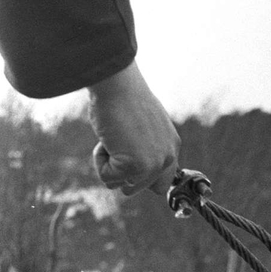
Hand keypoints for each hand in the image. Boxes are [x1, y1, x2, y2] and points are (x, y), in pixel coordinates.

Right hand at [88, 60, 179, 195]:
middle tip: (116, 142)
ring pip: (124, 186)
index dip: (140, 177)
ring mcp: (154, 164)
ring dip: (109, 165)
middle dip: (121, 172)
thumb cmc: (121, 97)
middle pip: (139, 188)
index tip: (125, 163)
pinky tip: (106, 139)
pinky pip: (108, 178)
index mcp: (171, 147)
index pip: (161, 183)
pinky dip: (99, 161)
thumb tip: (132, 170)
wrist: (116, 83)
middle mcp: (167, 158)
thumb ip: (144, 147)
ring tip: (112, 138)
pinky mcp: (137, 166)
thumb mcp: (141, 126)